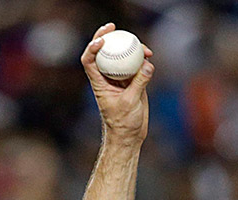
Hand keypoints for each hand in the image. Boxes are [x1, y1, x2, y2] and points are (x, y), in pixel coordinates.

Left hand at [81, 23, 153, 145]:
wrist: (129, 135)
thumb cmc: (123, 123)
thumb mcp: (130, 102)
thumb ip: (139, 82)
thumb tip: (147, 64)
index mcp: (99, 83)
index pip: (89, 61)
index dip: (91, 48)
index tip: (101, 41)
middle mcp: (107, 78)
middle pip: (103, 53)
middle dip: (106, 37)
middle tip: (113, 27)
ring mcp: (120, 78)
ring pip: (122, 57)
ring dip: (129, 47)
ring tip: (143, 46)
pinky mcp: (133, 81)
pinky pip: (136, 64)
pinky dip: (142, 58)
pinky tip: (149, 55)